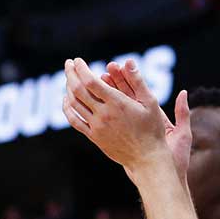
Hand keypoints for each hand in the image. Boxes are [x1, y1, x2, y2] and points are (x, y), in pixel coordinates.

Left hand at [63, 57, 189, 176]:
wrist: (147, 158)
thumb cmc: (152, 129)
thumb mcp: (150, 103)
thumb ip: (138, 81)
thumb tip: (129, 61)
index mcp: (117, 103)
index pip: (91, 81)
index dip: (81, 69)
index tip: (77, 60)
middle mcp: (104, 114)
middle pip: (78, 90)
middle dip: (71, 74)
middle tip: (68, 64)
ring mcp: (97, 126)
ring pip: (74, 104)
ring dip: (68, 88)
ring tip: (69, 78)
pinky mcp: (94, 137)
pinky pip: (74, 121)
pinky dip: (67, 108)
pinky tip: (66, 100)